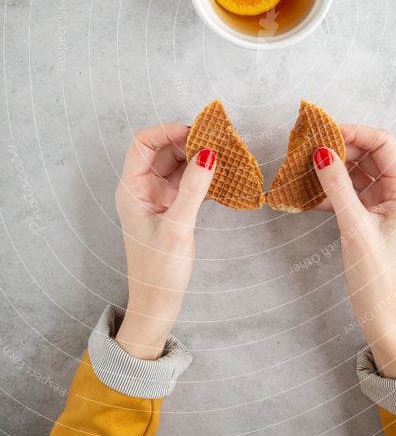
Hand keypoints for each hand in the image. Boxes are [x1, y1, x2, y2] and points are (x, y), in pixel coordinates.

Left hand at [114, 124, 215, 358]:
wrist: (157, 304)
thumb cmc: (159, 270)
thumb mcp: (177, 226)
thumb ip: (193, 188)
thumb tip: (208, 153)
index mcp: (132, 189)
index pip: (143, 143)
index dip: (166, 131)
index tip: (196, 132)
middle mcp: (142, 188)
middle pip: (162, 149)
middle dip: (187, 141)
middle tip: (217, 140)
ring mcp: (157, 197)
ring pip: (176, 163)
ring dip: (197, 156)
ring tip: (223, 153)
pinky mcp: (172, 207)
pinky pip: (186, 180)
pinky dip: (202, 174)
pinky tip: (220, 174)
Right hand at [313, 127, 395, 379]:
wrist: (383, 315)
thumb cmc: (377, 275)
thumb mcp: (355, 228)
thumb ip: (338, 188)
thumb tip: (321, 152)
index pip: (383, 142)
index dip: (355, 132)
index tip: (323, 133)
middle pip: (367, 152)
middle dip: (338, 147)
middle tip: (306, 149)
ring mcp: (382, 202)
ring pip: (355, 170)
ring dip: (331, 168)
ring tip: (302, 168)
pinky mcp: (367, 215)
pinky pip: (347, 190)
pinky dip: (328, 189)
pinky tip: (307, 195)